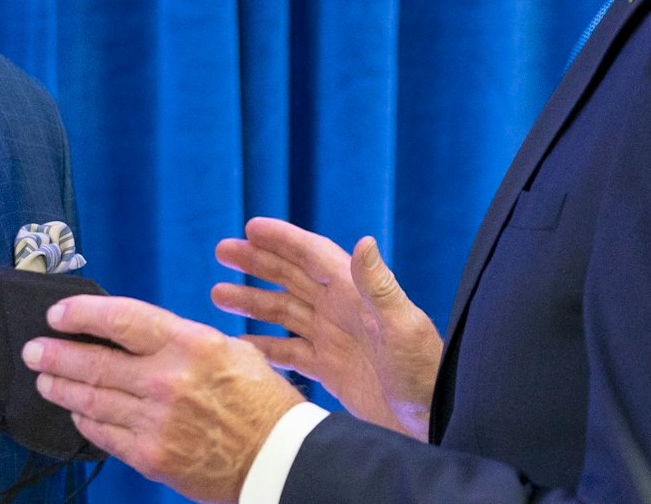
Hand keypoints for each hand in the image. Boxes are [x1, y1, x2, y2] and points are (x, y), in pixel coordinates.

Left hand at [22, 295, 303, 503]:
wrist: (278, 458)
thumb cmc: (260, 402)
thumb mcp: (230, 350)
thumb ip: (179, 340)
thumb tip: (135, 333)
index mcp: (189, 344)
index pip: (120, 320)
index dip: (81, 315)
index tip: (58, 314)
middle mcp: (167, 380)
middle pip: (95, 362)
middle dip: (56, 354)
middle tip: (34, 349)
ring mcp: (156, 421)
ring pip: (92, 400)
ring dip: (61, 388)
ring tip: (44, 379)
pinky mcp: (151, 455)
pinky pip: (105, 435)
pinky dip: (85, 421)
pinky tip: (76, 412)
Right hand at [211, 217, 441, 438]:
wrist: (432, 422)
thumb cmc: (426, 374)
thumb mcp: (404, 328)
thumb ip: (380, 286)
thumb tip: (364, 240)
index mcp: (357, 294)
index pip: (313, 256)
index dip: (283, 240)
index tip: (250, 227)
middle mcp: (342, 311)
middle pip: (291, 277)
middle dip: (257, 262)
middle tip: (222, 251)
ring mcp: (334, 339)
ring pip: (284, 312)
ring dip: (253, 301)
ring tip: (218, 293)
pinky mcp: (330, 369)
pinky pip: (288, 351)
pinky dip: (263, 345)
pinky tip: (239, 342)